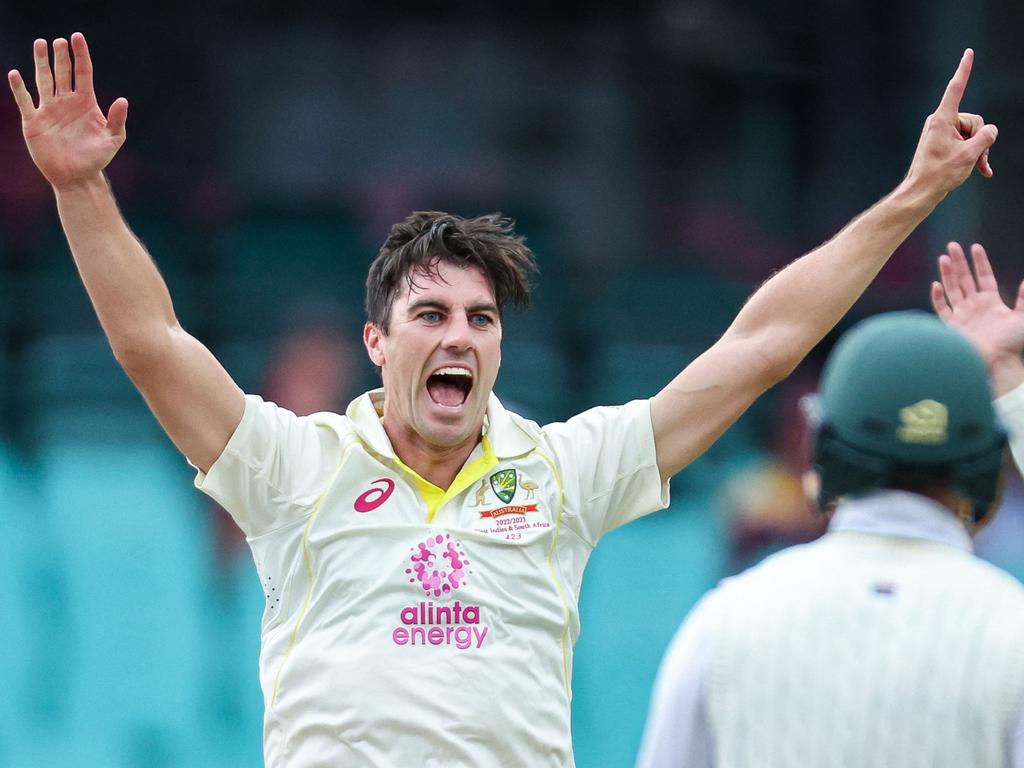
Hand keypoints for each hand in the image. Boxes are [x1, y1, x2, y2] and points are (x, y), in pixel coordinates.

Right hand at [8, 33, 127, 188]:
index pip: (83, 73)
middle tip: (58, 41)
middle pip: (63, 72)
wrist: (77, 177)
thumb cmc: (96, 159)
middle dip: (61, 56)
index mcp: (86, 103)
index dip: (81, 55)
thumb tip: (123, 100)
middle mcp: (66, 102)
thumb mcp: (112, 140)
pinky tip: (15, 74)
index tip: (77, 37)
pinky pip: (25, 101)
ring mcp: (49, 110)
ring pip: (44, 80)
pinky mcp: (34, 122)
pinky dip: (19, 88)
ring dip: (41, 63)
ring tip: (40, 44)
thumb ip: (117, 120)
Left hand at [903, 50, 997, 203]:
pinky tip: (982, 170)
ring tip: (975, 167)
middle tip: (976, 159)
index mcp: (942, 120)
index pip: (956, 89)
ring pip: (972, 134)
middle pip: (973, 121)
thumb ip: (986, 137)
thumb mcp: (969, 154)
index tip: (968, 52)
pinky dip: (973, 155)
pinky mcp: (944, 143)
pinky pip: (965, 143)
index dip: (964, 70)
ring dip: (978, 150)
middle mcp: (941, 122)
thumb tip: (990, 131)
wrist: (921, 193)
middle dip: (980, 139)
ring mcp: (942, 133)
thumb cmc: (940, 174)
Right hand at [931, 242, 1023, 395]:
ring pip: (952, 290)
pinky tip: (936, 285)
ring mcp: (962, 316)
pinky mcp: (951, 327)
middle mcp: (975, 307)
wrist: (995, 362)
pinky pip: (942, 309)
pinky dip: (938, 298)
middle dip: (959, 262)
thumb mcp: (1023, 318)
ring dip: (948, 274)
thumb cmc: (1011, 343)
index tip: (975, 247)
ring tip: (944, 258)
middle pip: (964, 279)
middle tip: (952, 245)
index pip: (984, 277)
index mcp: (991, 302)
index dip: (980, 262)